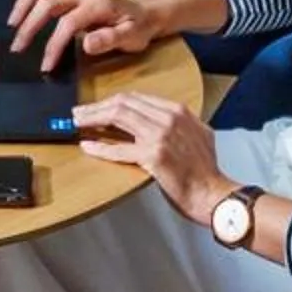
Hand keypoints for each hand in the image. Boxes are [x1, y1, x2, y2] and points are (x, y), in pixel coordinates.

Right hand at [7, 0, 157, 74]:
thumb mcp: (131, 38)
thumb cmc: (136, 28)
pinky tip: (23, 4)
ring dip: (24, 4)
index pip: (68, 24)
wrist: (143, 12)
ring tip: (12, 24)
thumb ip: (110, 40)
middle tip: (18, 48)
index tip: (45, 65)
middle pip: (48, 2)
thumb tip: (87, 44)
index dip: (53, 45)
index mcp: (98, 5)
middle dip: (30, 26)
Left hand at [75, 93, 232, 225]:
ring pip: (118, 116)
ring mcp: (161, 135)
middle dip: (97, 106)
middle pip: (124, 102)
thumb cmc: (205, 171)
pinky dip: (100, 147)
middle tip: (79, 112)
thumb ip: (179, 124)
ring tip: (78, 122)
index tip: (99, 106)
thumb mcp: (198, 136)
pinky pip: (119, 149)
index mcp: (179, 111)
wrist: (214, 194)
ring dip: (93, 118)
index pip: (138, 98)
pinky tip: (87, 146)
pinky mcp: (153, 156)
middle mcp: (170, 118)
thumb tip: (158, 121)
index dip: (113, 101)